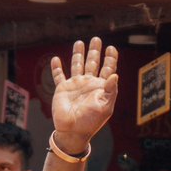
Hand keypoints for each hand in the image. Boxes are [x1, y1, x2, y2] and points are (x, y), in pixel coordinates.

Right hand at [49, 37, 118, 154]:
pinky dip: (56, 68)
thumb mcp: (105, 107)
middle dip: (95, 51)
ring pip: (77, 65)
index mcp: (100, 87)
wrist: (73, 131)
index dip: (110, 58)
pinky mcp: (62, 89)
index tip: (111, 48)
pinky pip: (59, 76)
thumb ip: (111, 90)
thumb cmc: (91, 121)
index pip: (107, 68)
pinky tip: (55, 59)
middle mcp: (88, 83)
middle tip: (96, 39)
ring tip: (79, 42)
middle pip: (92, 63)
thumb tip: (115, 75)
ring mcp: (75, 85)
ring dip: (78, 54)